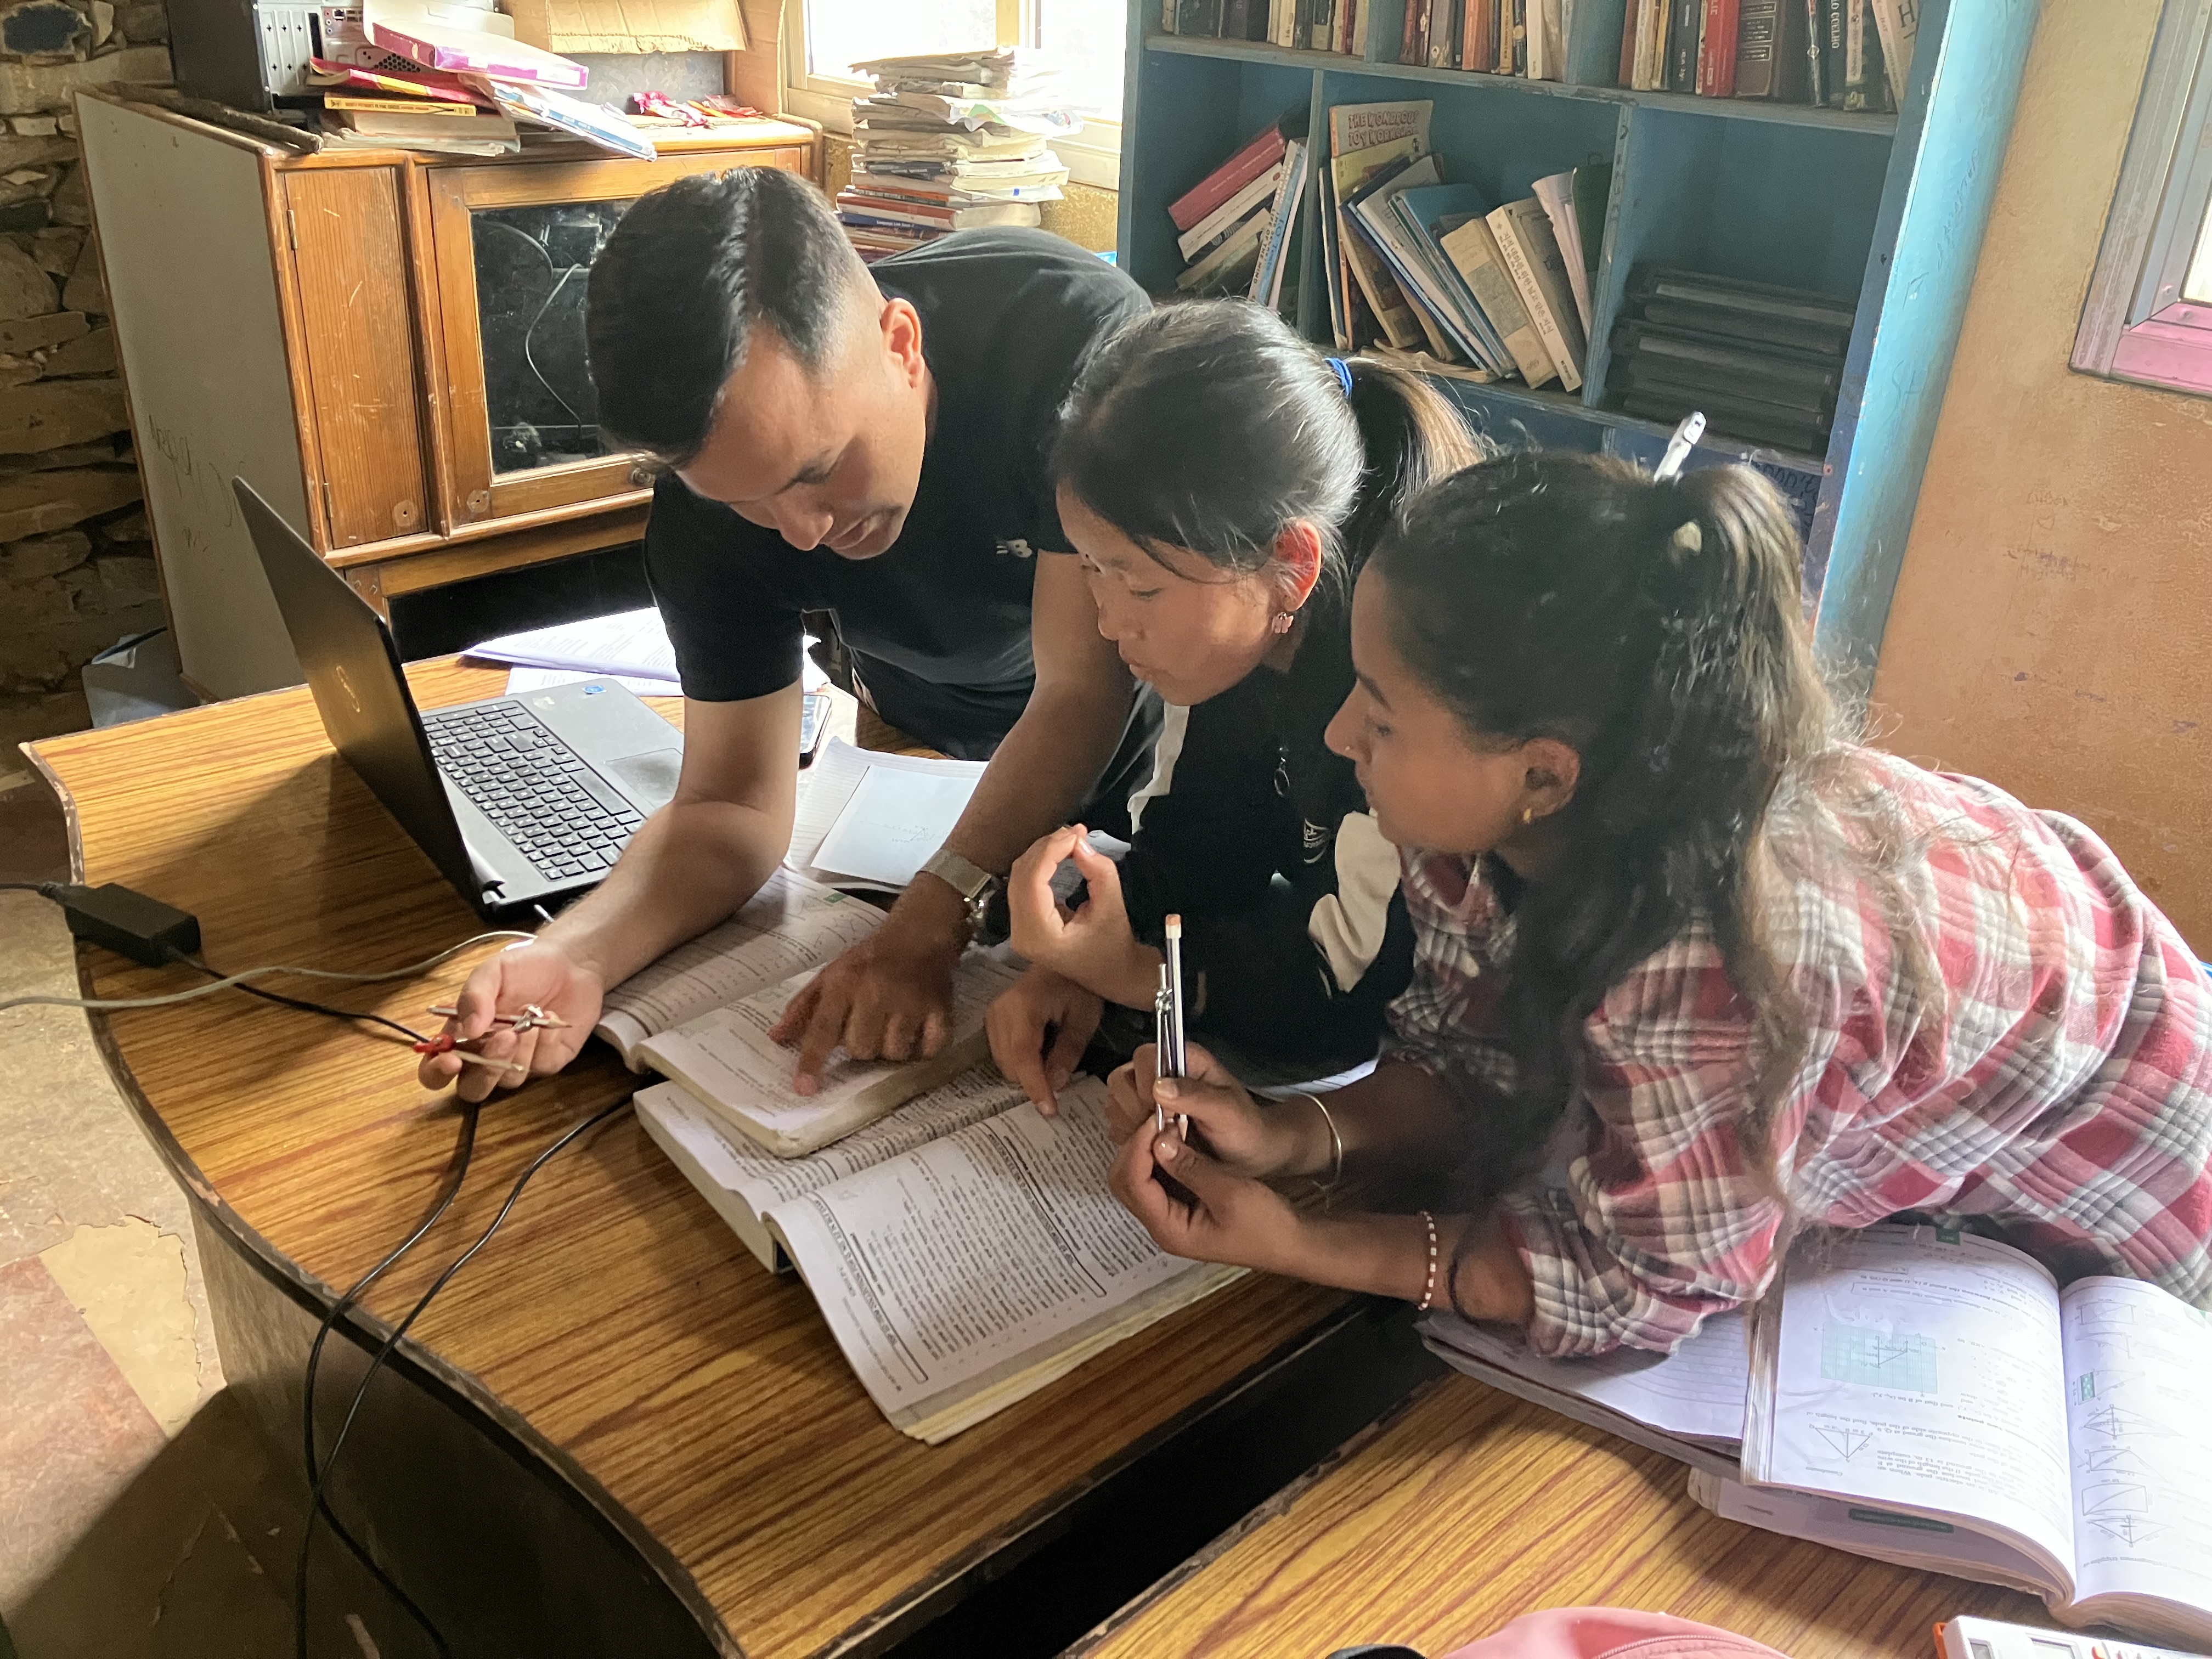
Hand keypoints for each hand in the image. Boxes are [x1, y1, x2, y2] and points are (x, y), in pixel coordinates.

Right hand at [417, 940, 603, 1101]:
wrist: (569, 963)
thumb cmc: (523, 968)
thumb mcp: (492, 971)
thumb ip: (474, 995)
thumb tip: (468, 1029)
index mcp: (461, 1036)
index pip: (435, 1069)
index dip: (436, 1072)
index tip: (451, 1060)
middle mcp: (485, 1055)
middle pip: (472, 1089)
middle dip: (485, 1069)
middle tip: (504, 1037)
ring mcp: (517, 1062)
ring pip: (508, 1081)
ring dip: (520, 1048)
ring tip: (531, 1014)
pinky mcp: (547, 1062)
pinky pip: (541, 1066)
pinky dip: (546, 1041)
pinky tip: (550, 1016)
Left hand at [769, 889, 964, 1094]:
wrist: (918, 935)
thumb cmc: (869, 960)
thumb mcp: (830, 975)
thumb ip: (803, 1007)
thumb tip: (776, 1038)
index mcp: (844, 983)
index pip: (822, 1029)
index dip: (812, 1062)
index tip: (805, 1089)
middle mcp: (876, 992)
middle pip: (861, 1049)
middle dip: (861, 1046)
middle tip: (868, 1027)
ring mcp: (911, 1002)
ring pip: (893, 1053)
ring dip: (890, 1048)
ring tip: (892, 1026)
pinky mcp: (940, 1009)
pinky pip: (929, 1050)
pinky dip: (923, 1049)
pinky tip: (917, 1033)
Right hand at [985, 966, 1102, 1114]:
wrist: (1061, 958)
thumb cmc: (1077, 984)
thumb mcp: (1083, 1018)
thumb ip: (1069, 1052)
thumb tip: (1056, 1085)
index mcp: (1023, 1007)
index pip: (1023, 1056)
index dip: (1035, 1086)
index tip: (1049, 1110)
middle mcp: (999, 1012)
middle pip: (1010, 1064)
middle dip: (1033, 1081)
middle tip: (1060, 1085)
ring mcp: (992, 1015)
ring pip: (1003, 1062)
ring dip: (1026, 1072)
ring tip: (1052, 1063)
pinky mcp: (991, 1018)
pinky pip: (1001, 1052)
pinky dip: (1019, 1062)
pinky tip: (1039, 1054)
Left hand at [1006, 825, 1157, 1005]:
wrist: (1112, 973)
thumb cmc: (1114, 945)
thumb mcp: (1112, 905)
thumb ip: (1098, 870)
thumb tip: (1078, 841)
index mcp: (1040, 936)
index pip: (1033, 881)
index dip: (1051, 850)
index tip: (1076, 833)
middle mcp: (1021, 934)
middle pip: (1021, 876)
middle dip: (1046, 847)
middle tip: (1075, 833)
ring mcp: (1018, 930)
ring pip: (1018, 877)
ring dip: (1042, 853)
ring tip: (1070, 840)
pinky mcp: (1022, 923)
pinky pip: (1023, 885)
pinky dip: (1040, 864)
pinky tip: (1059, 853)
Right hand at [1104, 1041, 1317, 1179]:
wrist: (1250, 1157)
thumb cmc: (1246, 1130)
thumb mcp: (1228, 1113)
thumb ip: (1196, 1096)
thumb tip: (1159, 1087)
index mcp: (1185, 1058)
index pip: (1145, 1057)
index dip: (1147, 1085)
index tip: (1163, 1114)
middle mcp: (1163, 1072)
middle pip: (1123, 1079)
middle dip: (1136, 1109)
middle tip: (1163, 1132)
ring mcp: (1148, 1095)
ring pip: (1116, 1101)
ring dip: (1130, 1125)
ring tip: (1161, 1142)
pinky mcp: (1141, 1117)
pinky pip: (1117, 1122)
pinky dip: (1128, 1137)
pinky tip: (1153, 1149)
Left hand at [1110, 1122, 1311, 1274]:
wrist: (1290, 1242)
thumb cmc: (1266, 1225)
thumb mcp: (1231, 1193)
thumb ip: (1192, 1168)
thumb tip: (1159, 1140)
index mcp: (1170, 1230)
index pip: (1133, 1184)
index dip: (1138, 1148)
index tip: (1157, 1118)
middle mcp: (1162, 1225)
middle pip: (1126, 1181)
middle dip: (1136, 1146)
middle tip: (1158, 1117)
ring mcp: (1170, 1216)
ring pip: (1137, 1176)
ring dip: (1145, 1148)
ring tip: (1166, 1121)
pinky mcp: (1181, 1205)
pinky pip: (1155, 1176)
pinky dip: (1158, 1154)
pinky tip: (1175, 1134)